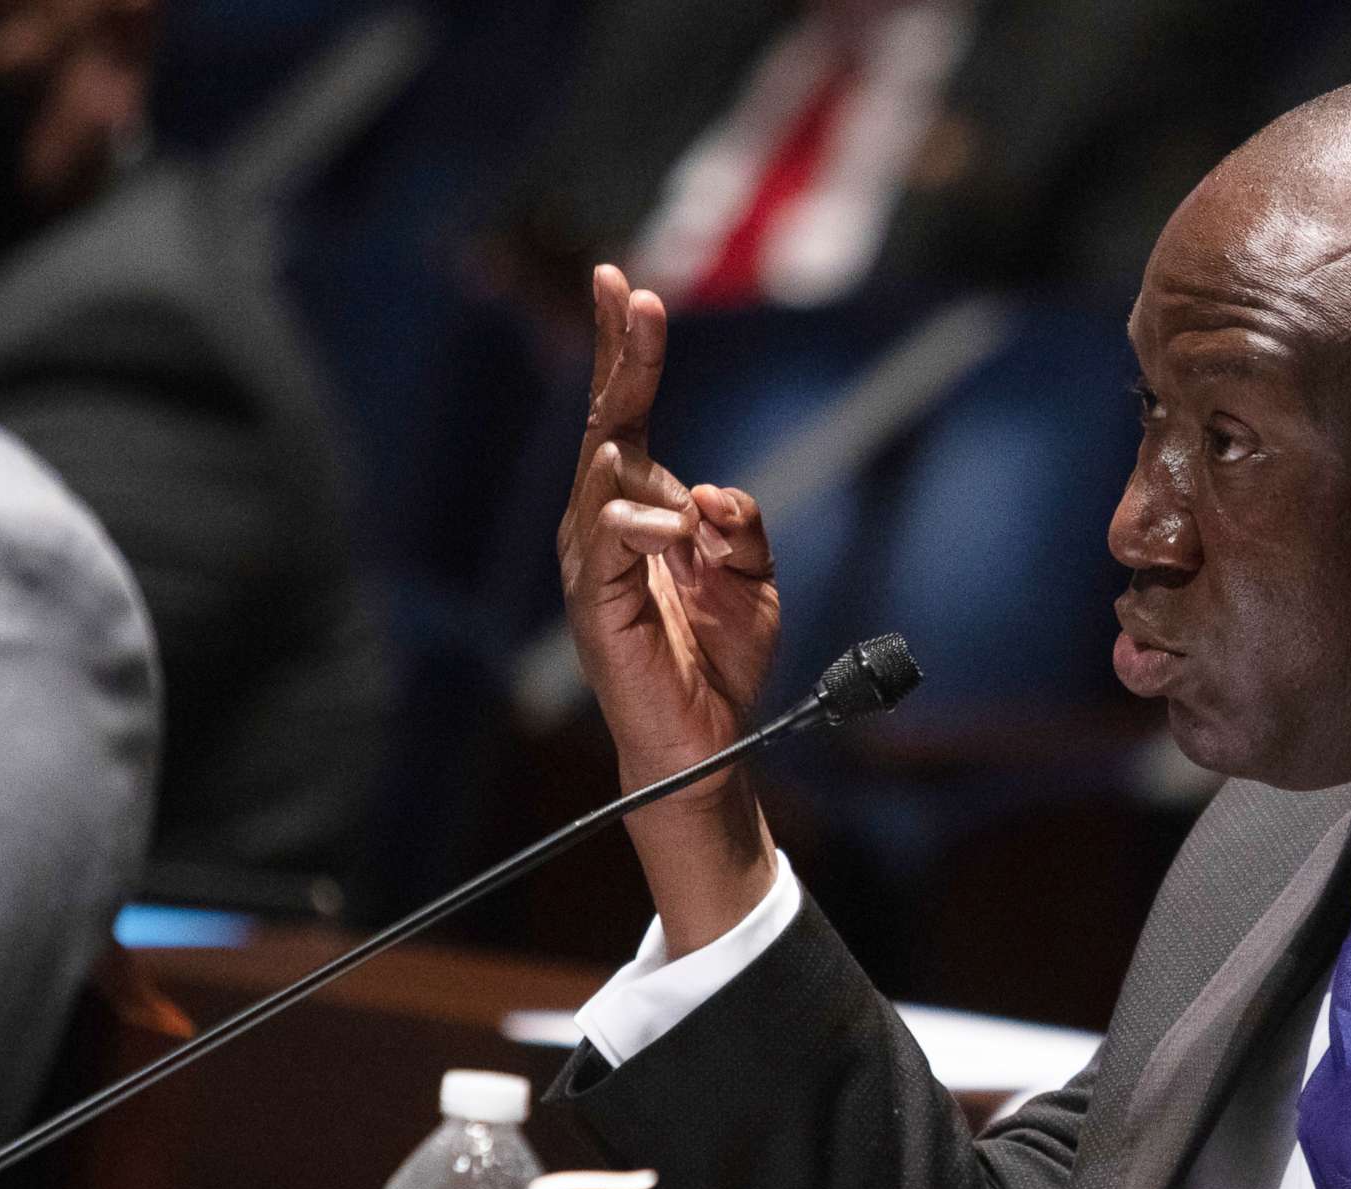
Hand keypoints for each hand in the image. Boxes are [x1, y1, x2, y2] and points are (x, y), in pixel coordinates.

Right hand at [558, 264, 782, 952]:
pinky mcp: (596, 604)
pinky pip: (608, 543)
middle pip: (609, 422)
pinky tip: (652, 505)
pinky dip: (631, 517)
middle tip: (627, 289)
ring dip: (632, 425)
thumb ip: (743, 528)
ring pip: (607, 474)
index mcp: (644, 509)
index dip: (629, 352)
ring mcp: (595, 562)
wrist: (708, 740)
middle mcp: (607, 524)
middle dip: (619, 355)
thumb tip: (714, 495)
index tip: (629, 287)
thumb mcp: (755, 578)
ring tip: (646, 398)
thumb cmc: (722, 657)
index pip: (631, 415)